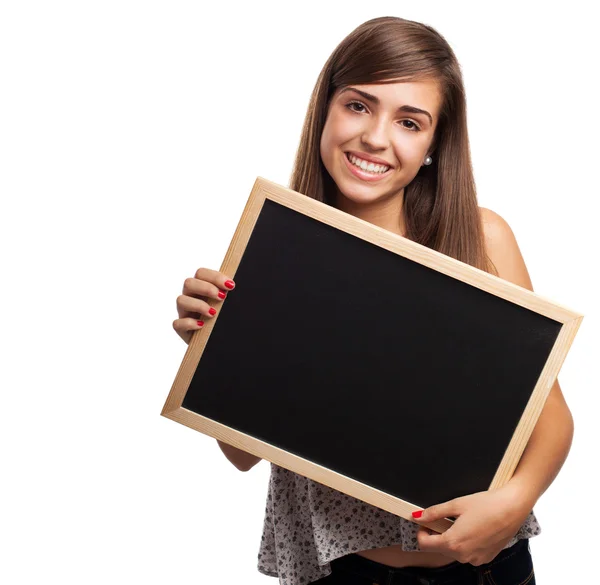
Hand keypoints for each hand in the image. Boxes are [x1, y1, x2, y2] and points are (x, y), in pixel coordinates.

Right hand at [173, 267, 234, 343]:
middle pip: (189, 282)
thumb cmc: (223, 320)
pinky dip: (190, 323)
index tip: (230, 285)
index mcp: (201, 288)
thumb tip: (234, 285)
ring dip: (198, 305)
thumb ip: (227, 294)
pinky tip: (202, 325)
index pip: (201, 273)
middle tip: (222, 297)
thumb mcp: (227, 305)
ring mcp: (184, 312)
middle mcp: (191, 297)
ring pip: (181, 300)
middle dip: (206, 288)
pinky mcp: (181, 328)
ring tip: (213, 313)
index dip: (215, 277)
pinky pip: (177, 323)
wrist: (220, 341)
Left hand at [412, 482, 532, 565]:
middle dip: (436, 534)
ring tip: (460, 522)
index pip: (425, 545)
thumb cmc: (486, 504)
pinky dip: (464, 543)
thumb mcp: (456, 504)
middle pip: (439, 549)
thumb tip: (418, 516)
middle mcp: (464, 556)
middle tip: (443, 518)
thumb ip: (434, 512)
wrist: (513, 508)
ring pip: (454, 552)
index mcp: (453, 543)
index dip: (421, 532)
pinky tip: (472, 528)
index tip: (426, 521)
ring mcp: (476, 559)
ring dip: (451, 539)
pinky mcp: (486, 558)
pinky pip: (468, 553)